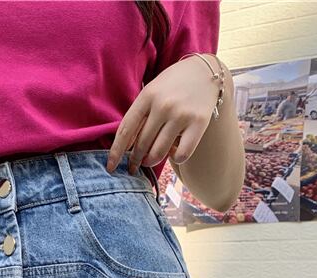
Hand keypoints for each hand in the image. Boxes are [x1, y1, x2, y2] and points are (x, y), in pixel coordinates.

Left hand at [107, 54, 222, 174]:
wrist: (206, 71)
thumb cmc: (172, 85)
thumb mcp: (152, 91)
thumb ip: (140, 115)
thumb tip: (126, 147)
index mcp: (147, 95)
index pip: (125, 130)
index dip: (116, 152)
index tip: (110, 167)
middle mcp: (163, 105)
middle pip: (141, 145)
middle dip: (134, 160)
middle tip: (133, 166)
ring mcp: (182, 115)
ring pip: (158, 153)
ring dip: (151, 162)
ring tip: (149, 161)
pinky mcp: (199, 123)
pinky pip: (181, 154)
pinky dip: (174, 158)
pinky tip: (173, 152)